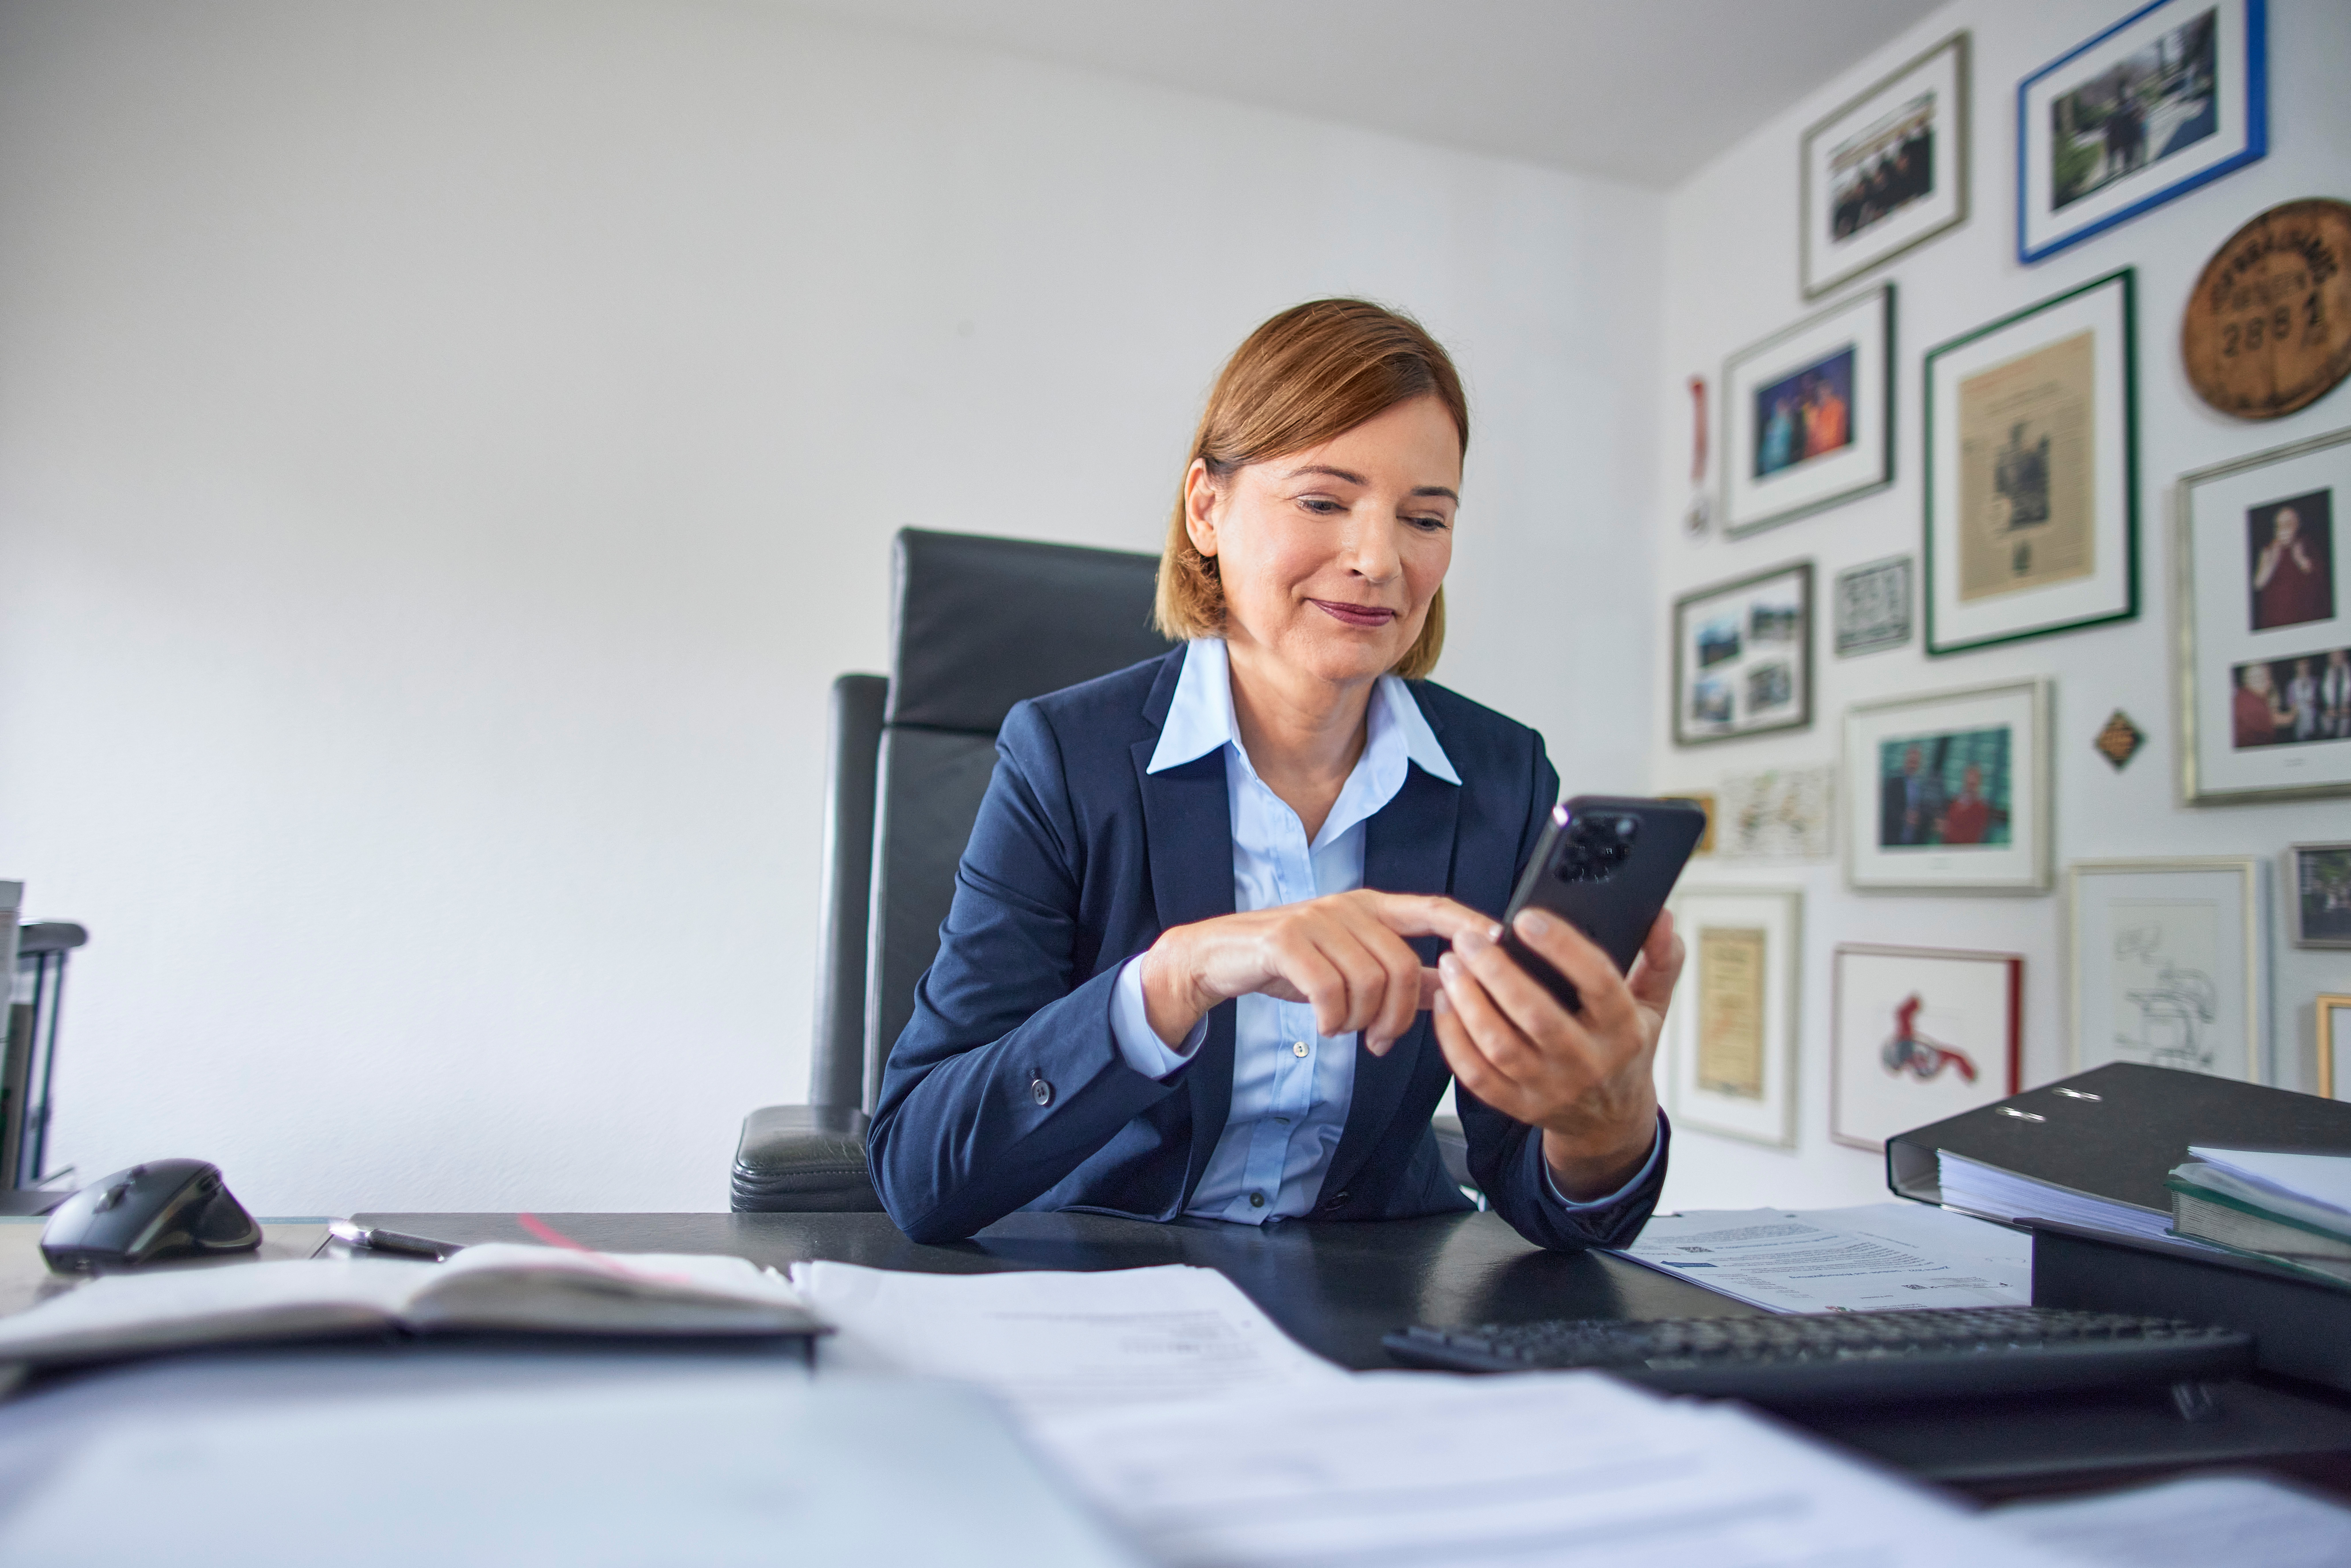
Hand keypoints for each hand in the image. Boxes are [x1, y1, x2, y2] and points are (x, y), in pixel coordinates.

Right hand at [1136, 891, 1488, 1054]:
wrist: (1220, 956)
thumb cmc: (1291, 962)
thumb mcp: (1350, 965)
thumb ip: (1401, 975)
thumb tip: (1452, 988)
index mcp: (1370, 908)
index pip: (1432, 907)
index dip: (1467, 922)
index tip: (1498, 942)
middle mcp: (1348, 907)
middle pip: (1402, 966)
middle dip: (1397, 1016)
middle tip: (1378, 1040)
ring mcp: (1316, 920)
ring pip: (1368, 982)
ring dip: (1359, 1021)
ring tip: (1342, 1029)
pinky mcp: (1286, 940)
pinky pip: (1329, 990)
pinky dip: (1331, 1019)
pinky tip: (1322, 1025)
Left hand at [1432, 908, 1682, 1201]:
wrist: (1611, 1121)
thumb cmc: (1624, 1051)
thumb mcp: (1651, 1006)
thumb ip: (1660, 960)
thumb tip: (1662, 918)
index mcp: (1624, 1031)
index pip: (1598, 983)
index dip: (1562, 947)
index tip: (1527, 918)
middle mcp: (1587, 1063)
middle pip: (1537, 1015)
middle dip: (1498, 972)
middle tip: (1469, 939)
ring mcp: (1550, 1089)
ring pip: (1500, 1046)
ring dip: (1469, 1002)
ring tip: (1452, 963)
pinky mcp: (1519, 1107)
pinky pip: (1476, 1073)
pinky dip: (1453, 1037)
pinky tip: (1445, 1002)